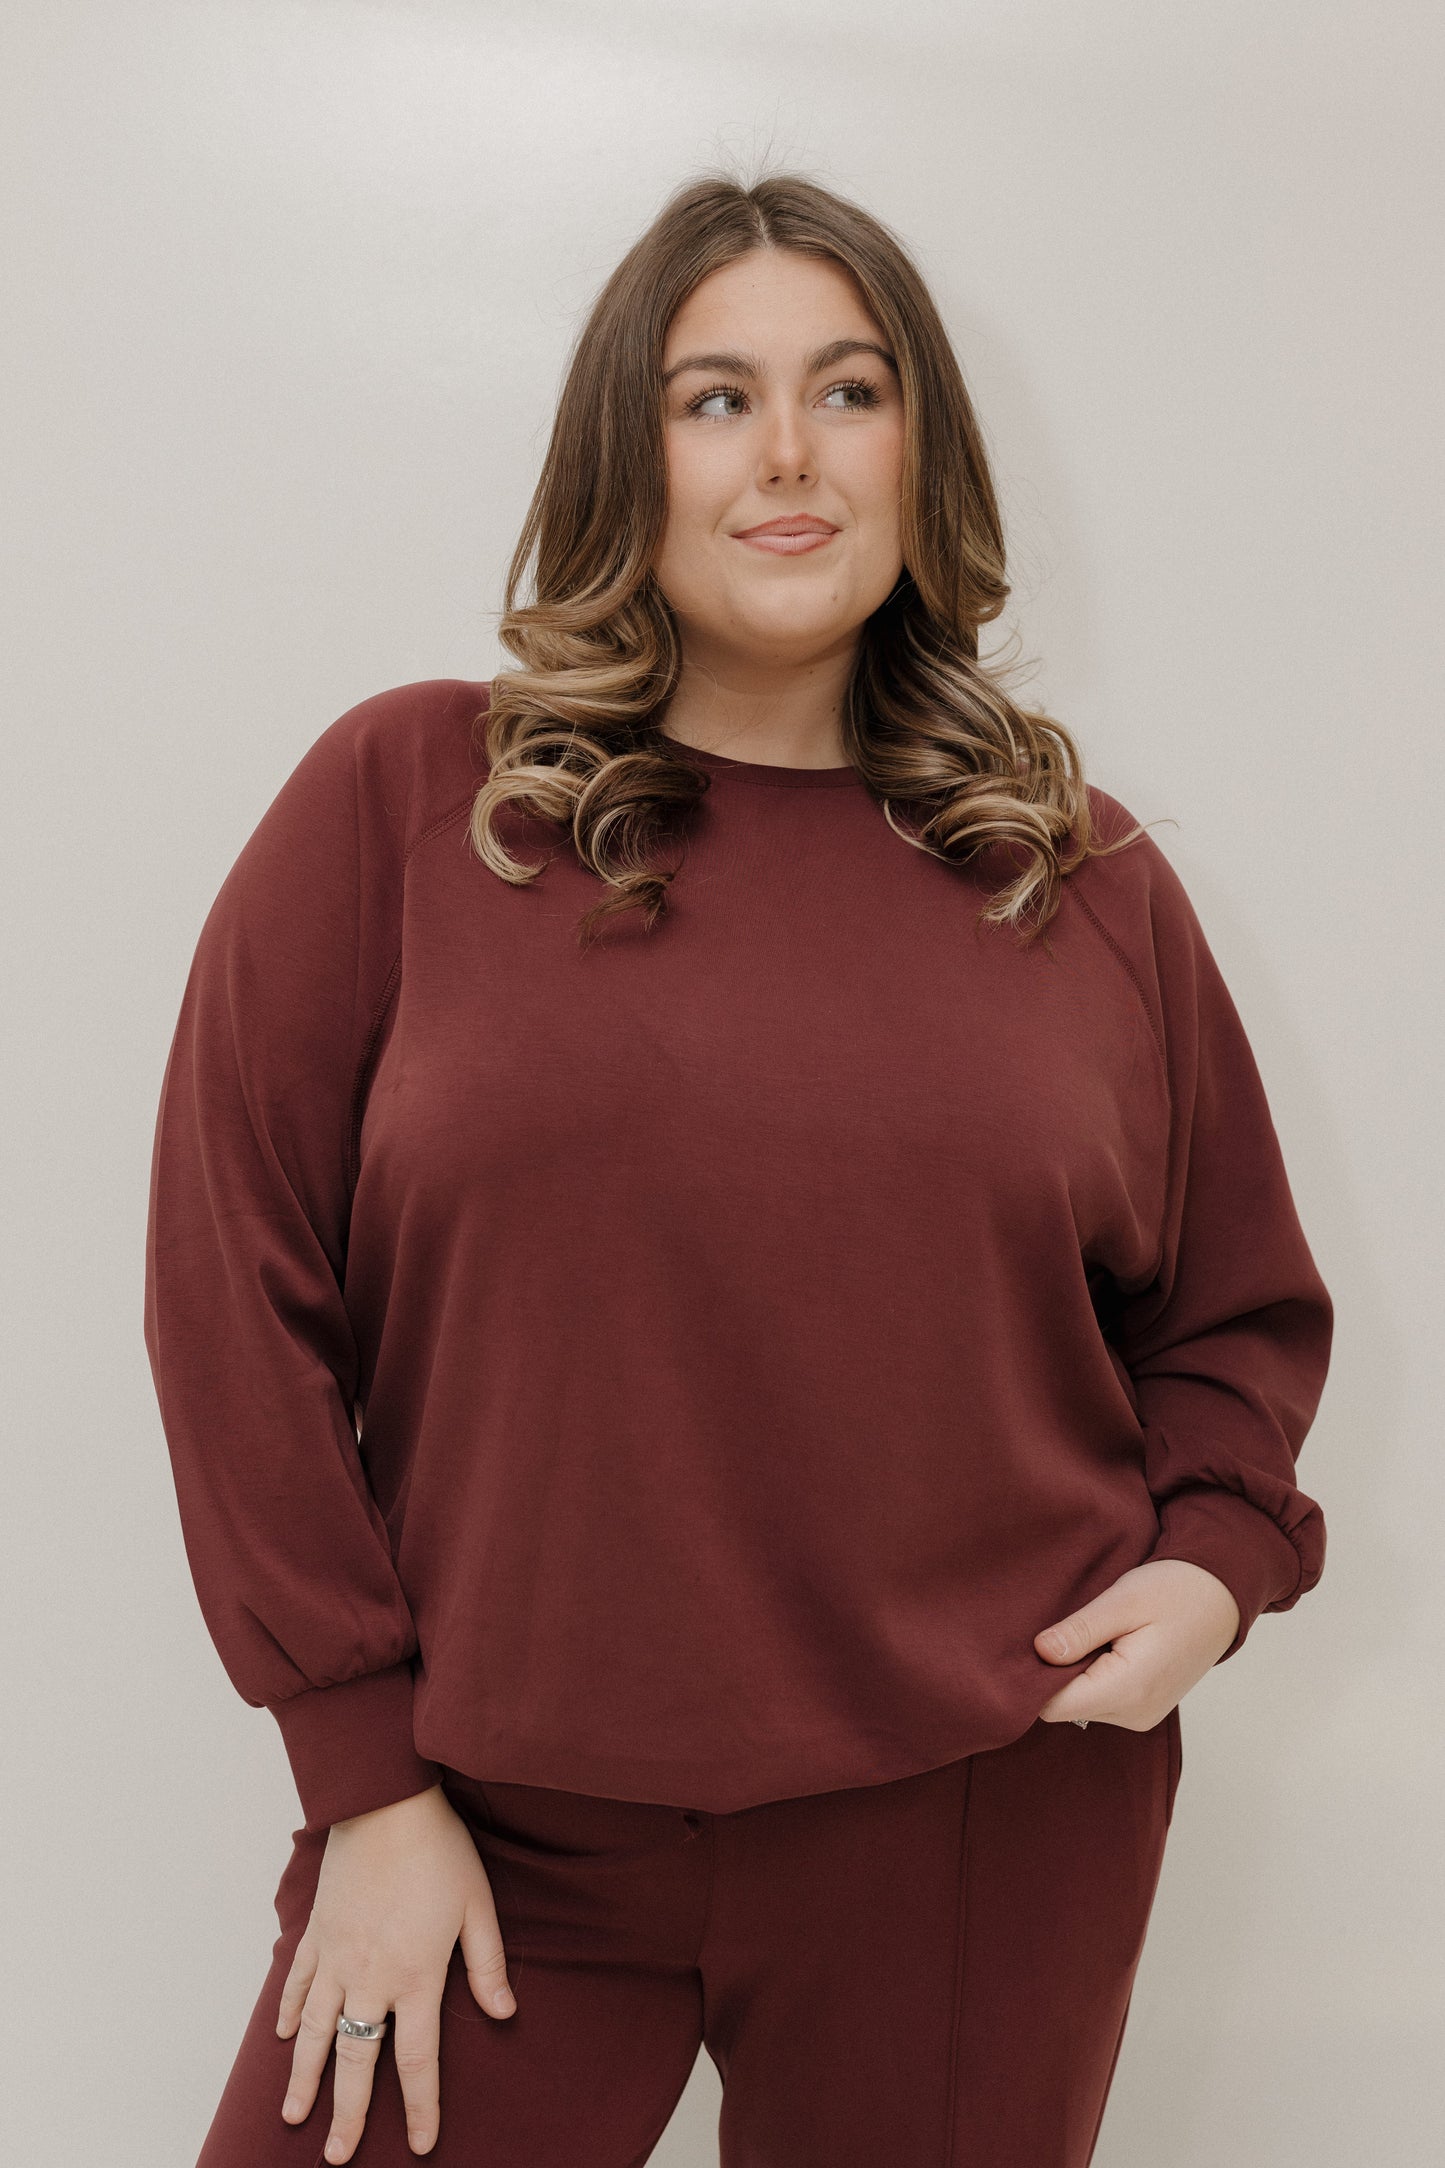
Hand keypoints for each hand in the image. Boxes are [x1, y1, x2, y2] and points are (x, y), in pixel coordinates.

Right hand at [275, 1780, 515, 2160]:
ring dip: (305, 2078)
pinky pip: (297, 1983)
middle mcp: (370, 1977)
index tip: (420, 2145)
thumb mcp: (478, 1906)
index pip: (417, 2060)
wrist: (385, 1802)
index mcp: (415, 1976)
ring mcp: (336, 1957)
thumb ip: (487, 1965)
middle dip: (348, 2113)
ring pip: (315, 2032)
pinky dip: (289, 2013)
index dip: (419, 2107)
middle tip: (339, 2157)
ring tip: (295, 2117)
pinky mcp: (317, 1932)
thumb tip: (506, 2014)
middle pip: (356, 2060)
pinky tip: (284, 2038)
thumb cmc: (439, 1850)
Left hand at [1032, 1559, 1240, 1727]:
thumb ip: (1081, 1631)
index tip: (1032, 1642)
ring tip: (1092, 1634)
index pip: (1053, 1705)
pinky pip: (1100, 1700)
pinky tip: (1105, 1645)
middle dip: (1054, 1672)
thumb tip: (1040, 1652)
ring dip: (1075, 1672)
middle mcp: (1134, 1715)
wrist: (1221, 1598)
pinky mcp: (1143, 1709)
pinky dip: (1093, 1676)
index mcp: (1128, 1691)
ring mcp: (1141, 1716)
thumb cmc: (1175, 1592)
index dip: (1033, 1676)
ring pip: (1080, 1705)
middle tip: (1064, 1628)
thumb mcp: (1123, 1601)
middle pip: (1064, 1707)